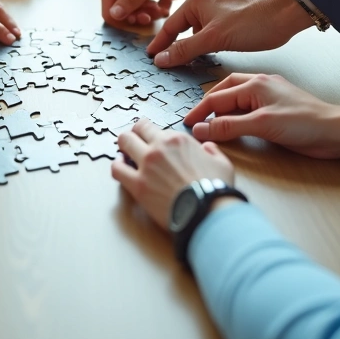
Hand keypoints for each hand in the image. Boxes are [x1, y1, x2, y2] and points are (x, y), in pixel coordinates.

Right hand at [100, 0, 229, 24]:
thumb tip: (114, 13)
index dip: (111, 10)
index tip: (120, 23)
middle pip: (123, 2)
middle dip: (132, 14)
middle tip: (144, 20)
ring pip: (138, 6)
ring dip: (145, 13)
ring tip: (158, 13)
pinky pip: (153, 5)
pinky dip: (158, 11)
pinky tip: (165, 10)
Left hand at [112, 120, 235, 229]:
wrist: (207, 211)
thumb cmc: (214, 189)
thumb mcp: (222, 163)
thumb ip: (212, 151)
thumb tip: (206, 148)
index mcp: (177, 140)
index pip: (152, 127)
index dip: (147, 131)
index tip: (147, 138)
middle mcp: (159, 148)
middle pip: (134, 130)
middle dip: (133, 135)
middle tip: (133, 143)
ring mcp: (146, 165)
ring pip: (123, 143)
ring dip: (123, 148)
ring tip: (124, 155)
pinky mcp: (138, 185)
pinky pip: (117, 169)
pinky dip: (117, 167)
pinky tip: (121, 170)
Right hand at [146, 0, 312, 67]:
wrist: (284, 13)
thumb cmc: (252, 22)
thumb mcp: (213, 39)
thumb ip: (185, 49)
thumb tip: (161, 58)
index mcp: (194, 1)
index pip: (170, 26)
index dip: (160, 43)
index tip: (150, 55)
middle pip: (182, 27)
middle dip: (176, 44)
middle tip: (166, 61)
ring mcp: (217, 5)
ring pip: (197, 29)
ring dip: (193, 44)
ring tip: (186, 60)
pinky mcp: (229, 12)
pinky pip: (209, 29)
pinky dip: (206, 41)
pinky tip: (209, 52)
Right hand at [185, 73, 339, 159]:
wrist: (335, 131)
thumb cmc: (305, 123)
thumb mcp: (261, 125)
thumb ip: (229, 126)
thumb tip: (202, 129)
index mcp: (254, 83)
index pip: (217, 97)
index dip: (200, 112)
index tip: (188, 125)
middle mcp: (260, 85)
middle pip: (224, 92)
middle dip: (208, 106)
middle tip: (195, 122)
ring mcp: (269, 95)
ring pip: (236, 99)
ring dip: (222, 110)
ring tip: (209, 123)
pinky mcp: (277, 107)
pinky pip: (248, 107)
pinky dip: (236, 115)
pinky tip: (234, 124)